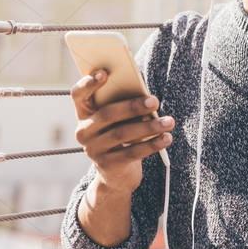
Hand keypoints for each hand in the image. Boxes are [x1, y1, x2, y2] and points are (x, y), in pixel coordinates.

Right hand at [70, 68, 173, 194]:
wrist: (116, 175)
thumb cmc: (121, 135)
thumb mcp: (118, 120)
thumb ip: (123, 104)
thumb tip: (145, 95)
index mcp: (84, 114)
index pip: (78, 95)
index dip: (89, 83)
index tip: (105, 73)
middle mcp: (83, 131)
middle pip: (107, 114)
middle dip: (132, 106)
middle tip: (155, 101)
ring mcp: (93, 150)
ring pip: (122, 134)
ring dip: (149, 126)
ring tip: (169, 122)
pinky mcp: (108, 166)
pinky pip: (132, 153)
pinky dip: (152, 144)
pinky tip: (166, 138)